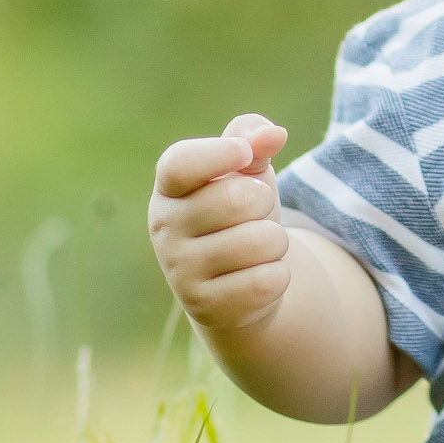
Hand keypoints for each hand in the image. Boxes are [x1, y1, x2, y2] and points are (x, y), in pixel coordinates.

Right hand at [149, 113, 292, 335]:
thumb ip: (254, 139)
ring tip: (260, 247)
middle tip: (257, 213)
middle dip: (265, 202)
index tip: (245, 154)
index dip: (218, 153)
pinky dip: (279, 275)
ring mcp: (180, 272)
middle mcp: (164, 229)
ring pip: (260, 241)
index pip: (181, 164)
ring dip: (276, 242)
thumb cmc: (241, 214)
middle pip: (237, 199)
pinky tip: (260, 276)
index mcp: (169, 189)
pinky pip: (267, 281)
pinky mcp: (205, 308)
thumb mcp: (247, 171)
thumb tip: (272, 134)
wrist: (239, 283)